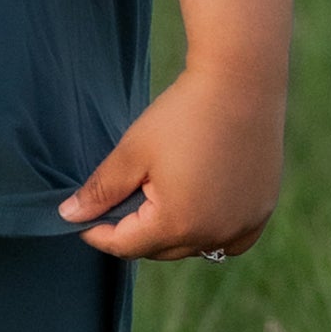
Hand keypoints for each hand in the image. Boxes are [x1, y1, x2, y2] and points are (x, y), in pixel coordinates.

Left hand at [57, 67, 284, 259]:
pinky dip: (212, 231)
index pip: (126, 246)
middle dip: (137, 231)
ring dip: (174, 232)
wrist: (241, 82)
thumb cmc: (183, 114)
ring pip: (196, 245)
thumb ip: (101, 189)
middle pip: (161, 249)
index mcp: (177, 224)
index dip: (99, 233)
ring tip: (161, 196)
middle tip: (124, 198)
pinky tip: (202, 207)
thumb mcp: (134, 151)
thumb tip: (68, 216)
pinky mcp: (261, 210)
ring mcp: (242, 225)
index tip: (84, 218)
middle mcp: (214, 235)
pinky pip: (232, 239)